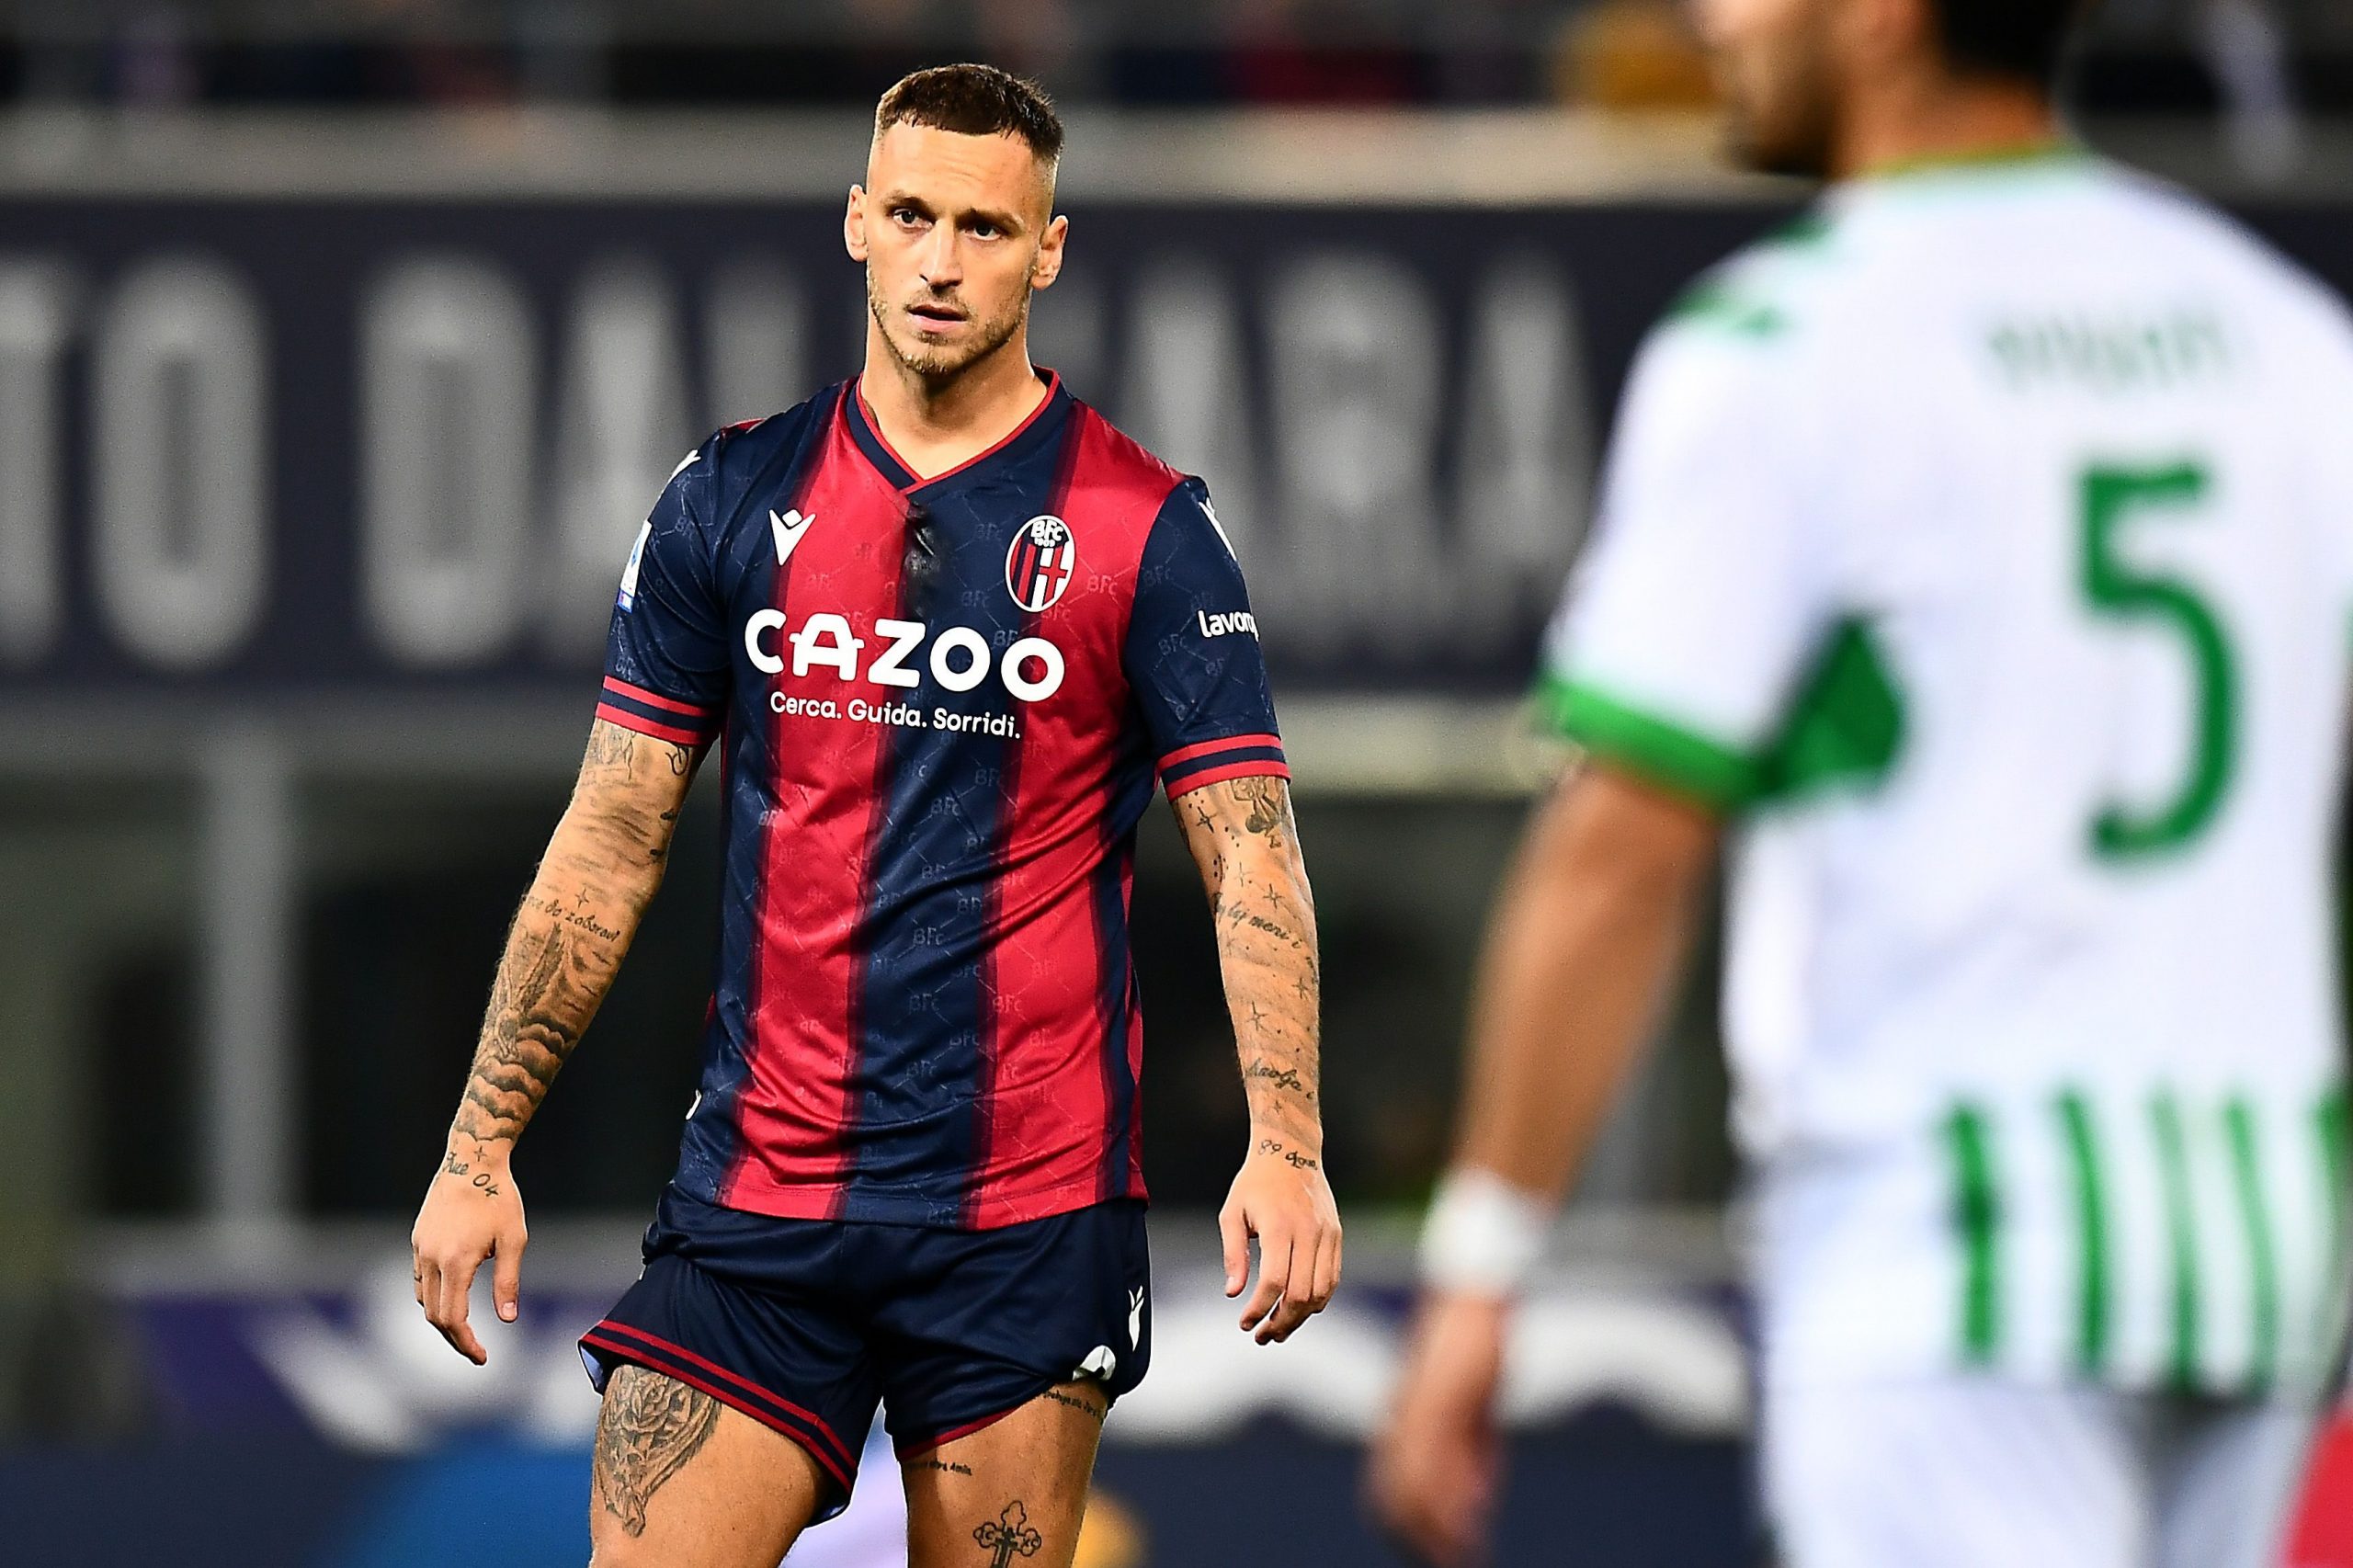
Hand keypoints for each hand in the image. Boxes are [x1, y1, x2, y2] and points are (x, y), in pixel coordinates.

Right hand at [409, 1139, 526, 1365]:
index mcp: (456, 1263)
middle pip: (434, 1316)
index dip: (466, 1344)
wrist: (471, 1160)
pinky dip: (433, 1295)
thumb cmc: (500, 1198)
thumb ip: (508, 1282)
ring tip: (466, 1326)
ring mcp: (419, 1248)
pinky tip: (451, 1295)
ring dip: (441, 1317)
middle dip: (455, 1337)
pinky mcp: (417, 1238)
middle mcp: (431, 1259)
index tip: (482, 1358)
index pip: (453, 1319)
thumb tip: (508, 1319)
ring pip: (423, 1298)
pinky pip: (420, 1278)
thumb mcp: (514, 1240)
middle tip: (477, 1350)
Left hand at [1219, 1134, 1342, 1343]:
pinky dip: (1317, 1300)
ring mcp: (1327, 1234)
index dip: (1259, 1308)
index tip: (1244, 1323)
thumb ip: (1233, 1254)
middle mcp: (1308, 1232)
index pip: (1274, 1282)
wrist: (1291, 1150)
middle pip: (1301, 1294)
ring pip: (1322, 1292)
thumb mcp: (1232, 1213)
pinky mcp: (1337, 1236)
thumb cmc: (1254, 1184)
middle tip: (1262, 1336)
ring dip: (1301, 1317)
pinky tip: (1298, 1309)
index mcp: (1279, 1226)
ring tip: (1279, 1328)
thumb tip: (1233, 1293)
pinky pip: (1333, 1278)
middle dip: (1281, 1322)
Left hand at [1367, 1291, 1509, 1566]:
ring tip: (1458, 1554)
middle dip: (1418, 1536)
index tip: (1425, 1556)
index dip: (1403, 1527)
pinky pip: (1443, 1455)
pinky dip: (1457, 1492)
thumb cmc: (1473, 1352)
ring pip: (1418, 1481)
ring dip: (1439, 1525)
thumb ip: (1472, 1455)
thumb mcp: (1472, 1413)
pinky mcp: (1445, 1400)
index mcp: (1402, 1424)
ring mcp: (1422, 1411)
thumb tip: (1479, 1501)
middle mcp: (1403, 1421)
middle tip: (1442, 1563)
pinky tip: (1473, 1516)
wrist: (1472, 1302)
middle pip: (1396, 1493)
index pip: (1389, 1488)